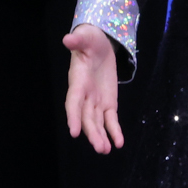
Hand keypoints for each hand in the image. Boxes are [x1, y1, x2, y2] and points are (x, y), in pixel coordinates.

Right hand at [63, 24, 123, 154]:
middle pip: (87, 118)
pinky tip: (119, 143)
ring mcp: (96, 101)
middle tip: (100, 148)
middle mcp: (85, 95)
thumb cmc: (89, 40)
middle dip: (93, 133)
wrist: (99, 46)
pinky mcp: (108, 103)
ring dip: (101, 136)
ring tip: (106, 150)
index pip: (73, 102)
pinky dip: (114, 131)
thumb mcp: (86, 37)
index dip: (73, 117)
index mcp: (77, 81)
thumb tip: (68, 39)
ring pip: (97, 122)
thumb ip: (78, 40)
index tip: (74, 133)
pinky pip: (111, 120)